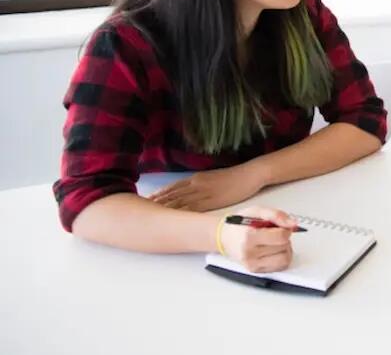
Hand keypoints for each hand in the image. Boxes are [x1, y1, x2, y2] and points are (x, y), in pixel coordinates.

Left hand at [150, 164, 267, 211]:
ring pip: (178, 201)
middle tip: (138, 209)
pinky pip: (192, 208)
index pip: (171, 188)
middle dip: (155, 202)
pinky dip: (179, 213)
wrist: (250, 174)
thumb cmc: (235, 178)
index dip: (157, 195)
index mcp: (195, 178)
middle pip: (171, 195)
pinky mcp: (211, 200)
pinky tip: (170, 218)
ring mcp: (203, 192)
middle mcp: (195, 184)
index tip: (144, 200)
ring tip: (148, 214)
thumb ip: (200, 185)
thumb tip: (190, 193)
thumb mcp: (214, 178)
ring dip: (162, 208)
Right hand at [218, 206, 294, 272]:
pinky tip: (272, 250)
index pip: (281, 237)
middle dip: (284, 239)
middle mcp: (250, 253)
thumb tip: (292, 224)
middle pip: (284, 247)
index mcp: (249, 236)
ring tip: (273, 242)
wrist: (225, 237)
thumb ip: (276, 215)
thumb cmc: (240, 224)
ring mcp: (252, 264)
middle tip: (274, 234)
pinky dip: (281, 257)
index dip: (285, 229)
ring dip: (284, 249)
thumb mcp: (257, 211)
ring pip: (285, 259)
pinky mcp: (255, 271)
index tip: (280, 227)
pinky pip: (280, 266)